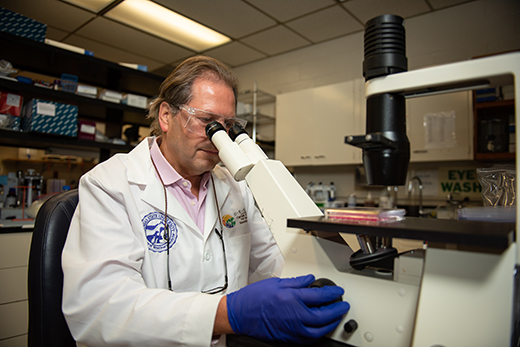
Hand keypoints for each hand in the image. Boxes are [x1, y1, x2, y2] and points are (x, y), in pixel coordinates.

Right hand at [226, 274, 349, 343]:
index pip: (320, 296)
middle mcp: (295, 316)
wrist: (240, 314)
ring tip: (335, 316)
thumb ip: (297, 282)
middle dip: (337, 310)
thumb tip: (310, 280)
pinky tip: (320, 327)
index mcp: (292, 299)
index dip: (333, 293)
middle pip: (324, 316)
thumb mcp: (277, 283)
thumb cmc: (254, 298)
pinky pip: (310, 338)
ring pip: (319, 331)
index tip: (338, 292)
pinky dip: (319, 332)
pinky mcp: (289, 338)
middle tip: (343, 305)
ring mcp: (293, 330)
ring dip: (330, 323)